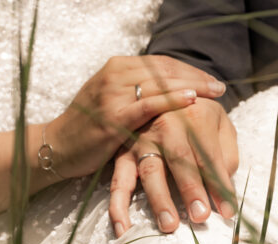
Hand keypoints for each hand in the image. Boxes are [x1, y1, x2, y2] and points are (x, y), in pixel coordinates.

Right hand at [44, 56, 225, 179]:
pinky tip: (192, 100)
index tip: (210, 80)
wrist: (57, 146)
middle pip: (164, 70)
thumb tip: (169, 93)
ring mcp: (112, 95)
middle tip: (219, 87)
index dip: (188, 70)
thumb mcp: (113, 102)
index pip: (161, 63)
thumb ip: (137, 94)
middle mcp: (115, 75)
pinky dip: (171, 100)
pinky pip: (148, 105)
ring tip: (214, 92)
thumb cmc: (88, 129)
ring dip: (191, 86)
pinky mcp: (112, 117)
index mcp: (117, 68)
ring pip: (159, 83)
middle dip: (195, 77)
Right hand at [109, 98, 237, 234]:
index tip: (228, 211)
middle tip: (200, 216)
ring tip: (170, 225)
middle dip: (190, 189)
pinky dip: (118, 205)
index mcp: (195, 115)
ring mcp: (141, 139)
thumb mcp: (219, 123)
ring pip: (150, 172)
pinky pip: (118, 181)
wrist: (159, 92)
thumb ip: (226, 152)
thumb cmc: (197, 114)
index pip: (210, 156)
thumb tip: (224, 186)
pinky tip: (124, 228)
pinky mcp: (122, 153)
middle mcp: (166, 124)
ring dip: (159, 200)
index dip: (219, 185)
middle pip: (180, 160)